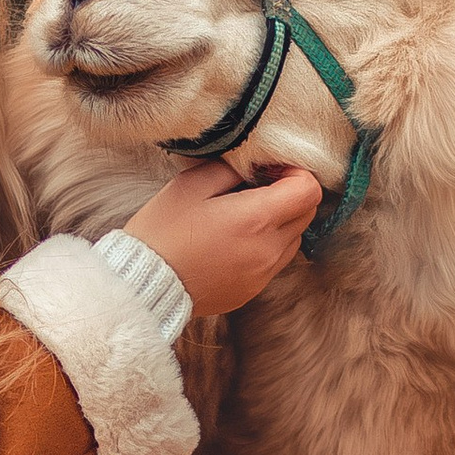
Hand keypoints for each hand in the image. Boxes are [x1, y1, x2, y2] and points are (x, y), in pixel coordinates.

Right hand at [123, 158, 319, 317]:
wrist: (145, 283)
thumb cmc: (163, 230)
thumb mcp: (191, 184)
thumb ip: (231, 169)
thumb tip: (253, 165)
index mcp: (256, 219)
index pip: (309, 190)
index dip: (296, 173)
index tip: (270, 171)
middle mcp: (268, 249)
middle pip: (307, 214)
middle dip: (291, 195)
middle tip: (258, 187)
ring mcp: (263, 274)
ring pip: (294, 238)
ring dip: (280, 222)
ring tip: (244, 216)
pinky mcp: (253, 290)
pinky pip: (275, 261)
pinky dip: (266, 245)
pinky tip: (234, 241)